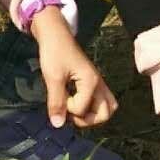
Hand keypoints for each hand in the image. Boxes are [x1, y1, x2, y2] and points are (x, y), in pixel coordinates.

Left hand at [31, 7, 116, 127]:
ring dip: (92, 115)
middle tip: (70, 114)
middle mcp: (99, 84)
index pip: (82, 109)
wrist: (55, 34)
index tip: (57, 95)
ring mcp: (98, 83)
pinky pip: (101, 101)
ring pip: (107, 108)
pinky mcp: (93, 82)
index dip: (66, 108)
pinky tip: (76, 103)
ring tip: (75, 111)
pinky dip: (92, 107)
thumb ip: (56, 102)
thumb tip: (57, 125)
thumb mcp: (52, 77)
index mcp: (91, 82)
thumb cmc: (54, 52)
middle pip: (105, 114)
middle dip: (87, 120)